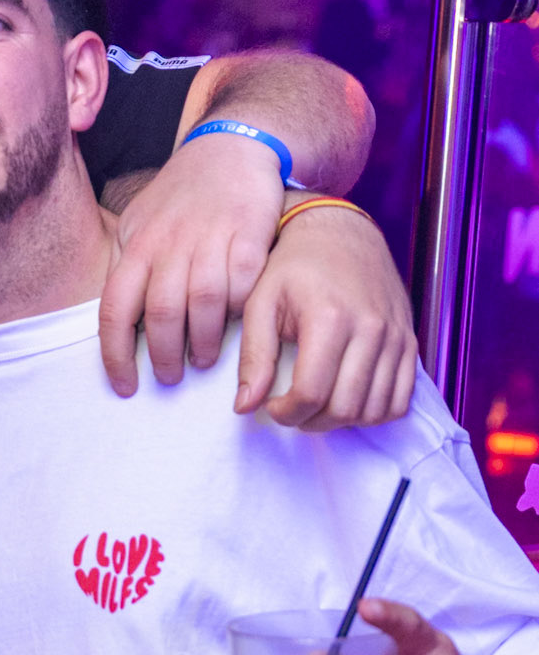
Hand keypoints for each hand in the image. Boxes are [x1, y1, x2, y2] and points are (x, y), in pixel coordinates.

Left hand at [100, 134, 281, 394]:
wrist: (230, 148)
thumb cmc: (181, 196)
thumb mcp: (139, 223)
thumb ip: (127, 266)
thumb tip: (115, 318)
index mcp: (136, 246)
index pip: (114, 310)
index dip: (115, 355)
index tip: (125, 386)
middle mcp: (169, 244)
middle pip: (161, 314)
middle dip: (164, 356)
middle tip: (170, 376)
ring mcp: (210, 238)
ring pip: (203, 304)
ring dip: (204, 342)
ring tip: (204, 359)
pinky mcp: (249, 234)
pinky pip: (243, 284)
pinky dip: (239, 311)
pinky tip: (237, 324)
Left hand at [235, 206, 416, 429]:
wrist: (338, 232)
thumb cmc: (292, 267)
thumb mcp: (260, 303)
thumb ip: (253, 357)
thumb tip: (245, 406)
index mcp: (329, 317)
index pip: (312, 392)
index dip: (286, 413)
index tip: (271, 406)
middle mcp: (370, 327)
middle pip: (345, 407)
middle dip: (311, 422)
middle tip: (291, 410)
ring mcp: (395, 335)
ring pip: (374, 410)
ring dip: (341, 421)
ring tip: (316, 405)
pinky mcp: (409, 341)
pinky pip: (400, 399)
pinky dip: (373, 413)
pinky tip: (347, 400)